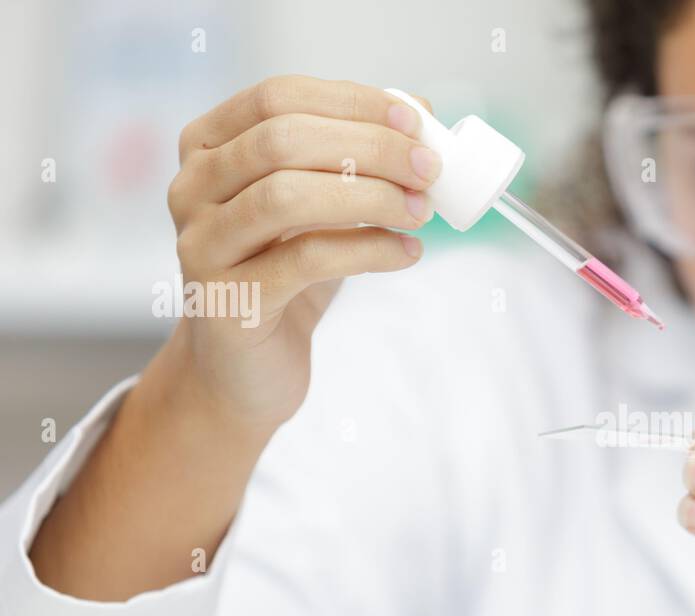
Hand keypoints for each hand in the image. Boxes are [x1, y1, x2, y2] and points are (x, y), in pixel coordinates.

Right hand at [166, 75, 439, 430]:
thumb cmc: (287, 274)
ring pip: (287, 196)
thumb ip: (355, 157)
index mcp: (208, 146)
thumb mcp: (320, 207)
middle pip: (282, 140)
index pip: (277, 97)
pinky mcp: (226, 299)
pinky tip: (407, 253)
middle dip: (370, 148)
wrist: (246, 367)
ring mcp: (201, 244)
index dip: (351, 102)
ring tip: (420, 212)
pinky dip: (369, 250)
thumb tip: (421, 113)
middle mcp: (192, 187)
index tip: (417, 121)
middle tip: (429, 169)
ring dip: (370, 197)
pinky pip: (306, 259)